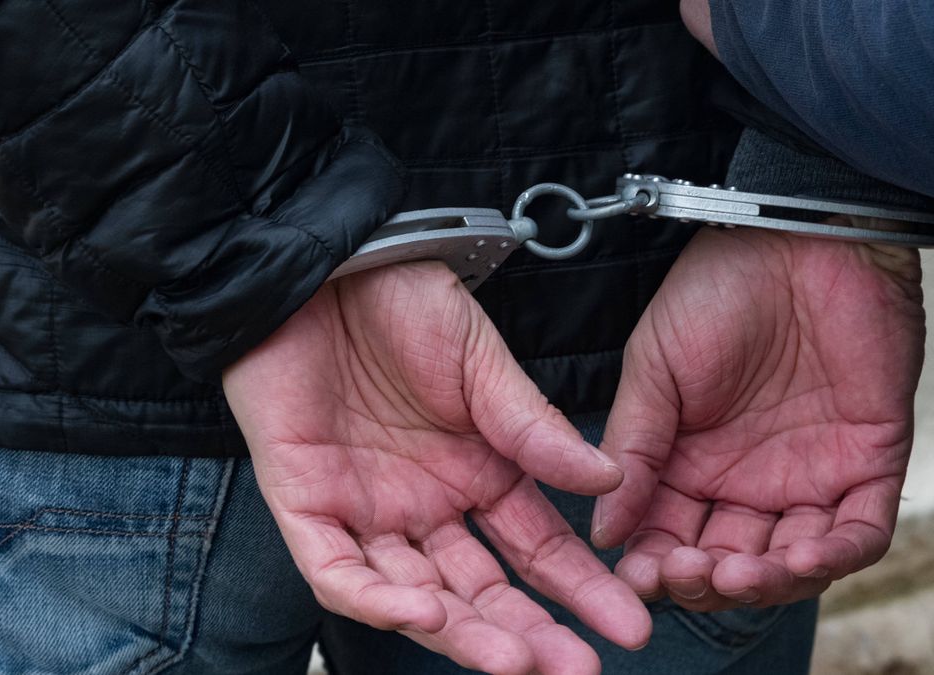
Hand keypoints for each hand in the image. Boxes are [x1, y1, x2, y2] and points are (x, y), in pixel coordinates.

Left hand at [224, 263, 650, 674]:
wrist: (322, 262)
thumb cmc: (402, 301)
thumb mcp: (482, 364)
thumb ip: (535, 429)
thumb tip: (608, 479)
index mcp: (479, 472)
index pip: (537, 550)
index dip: (582, 590)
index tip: (629, 625)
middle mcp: (427, 503)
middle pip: (482, 589)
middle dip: (528, 635)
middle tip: (575, 671)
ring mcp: (366, 509)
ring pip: (415, 594)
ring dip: (462, 631)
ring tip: (514, 658)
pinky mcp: (304, 503)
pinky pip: (338, 571)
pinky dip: (376, 598)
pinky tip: (425, 613)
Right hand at [592, 228, 923, 608]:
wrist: (801, 234)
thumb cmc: (721, 288)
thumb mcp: (654, 368)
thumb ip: (634, 449)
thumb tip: (601, 530)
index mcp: (691, 463)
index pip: (668, 539)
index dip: (653, 567)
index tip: (637, 575)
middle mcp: (748, 480)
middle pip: (727, 565)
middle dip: (705, 583)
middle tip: (686, 572)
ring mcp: (810, 476)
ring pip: (792, 563)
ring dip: (765, 582)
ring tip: (736, 572)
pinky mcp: (869, 462)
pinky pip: (860, 532)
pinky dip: (833, 557)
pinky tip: (799, 559)